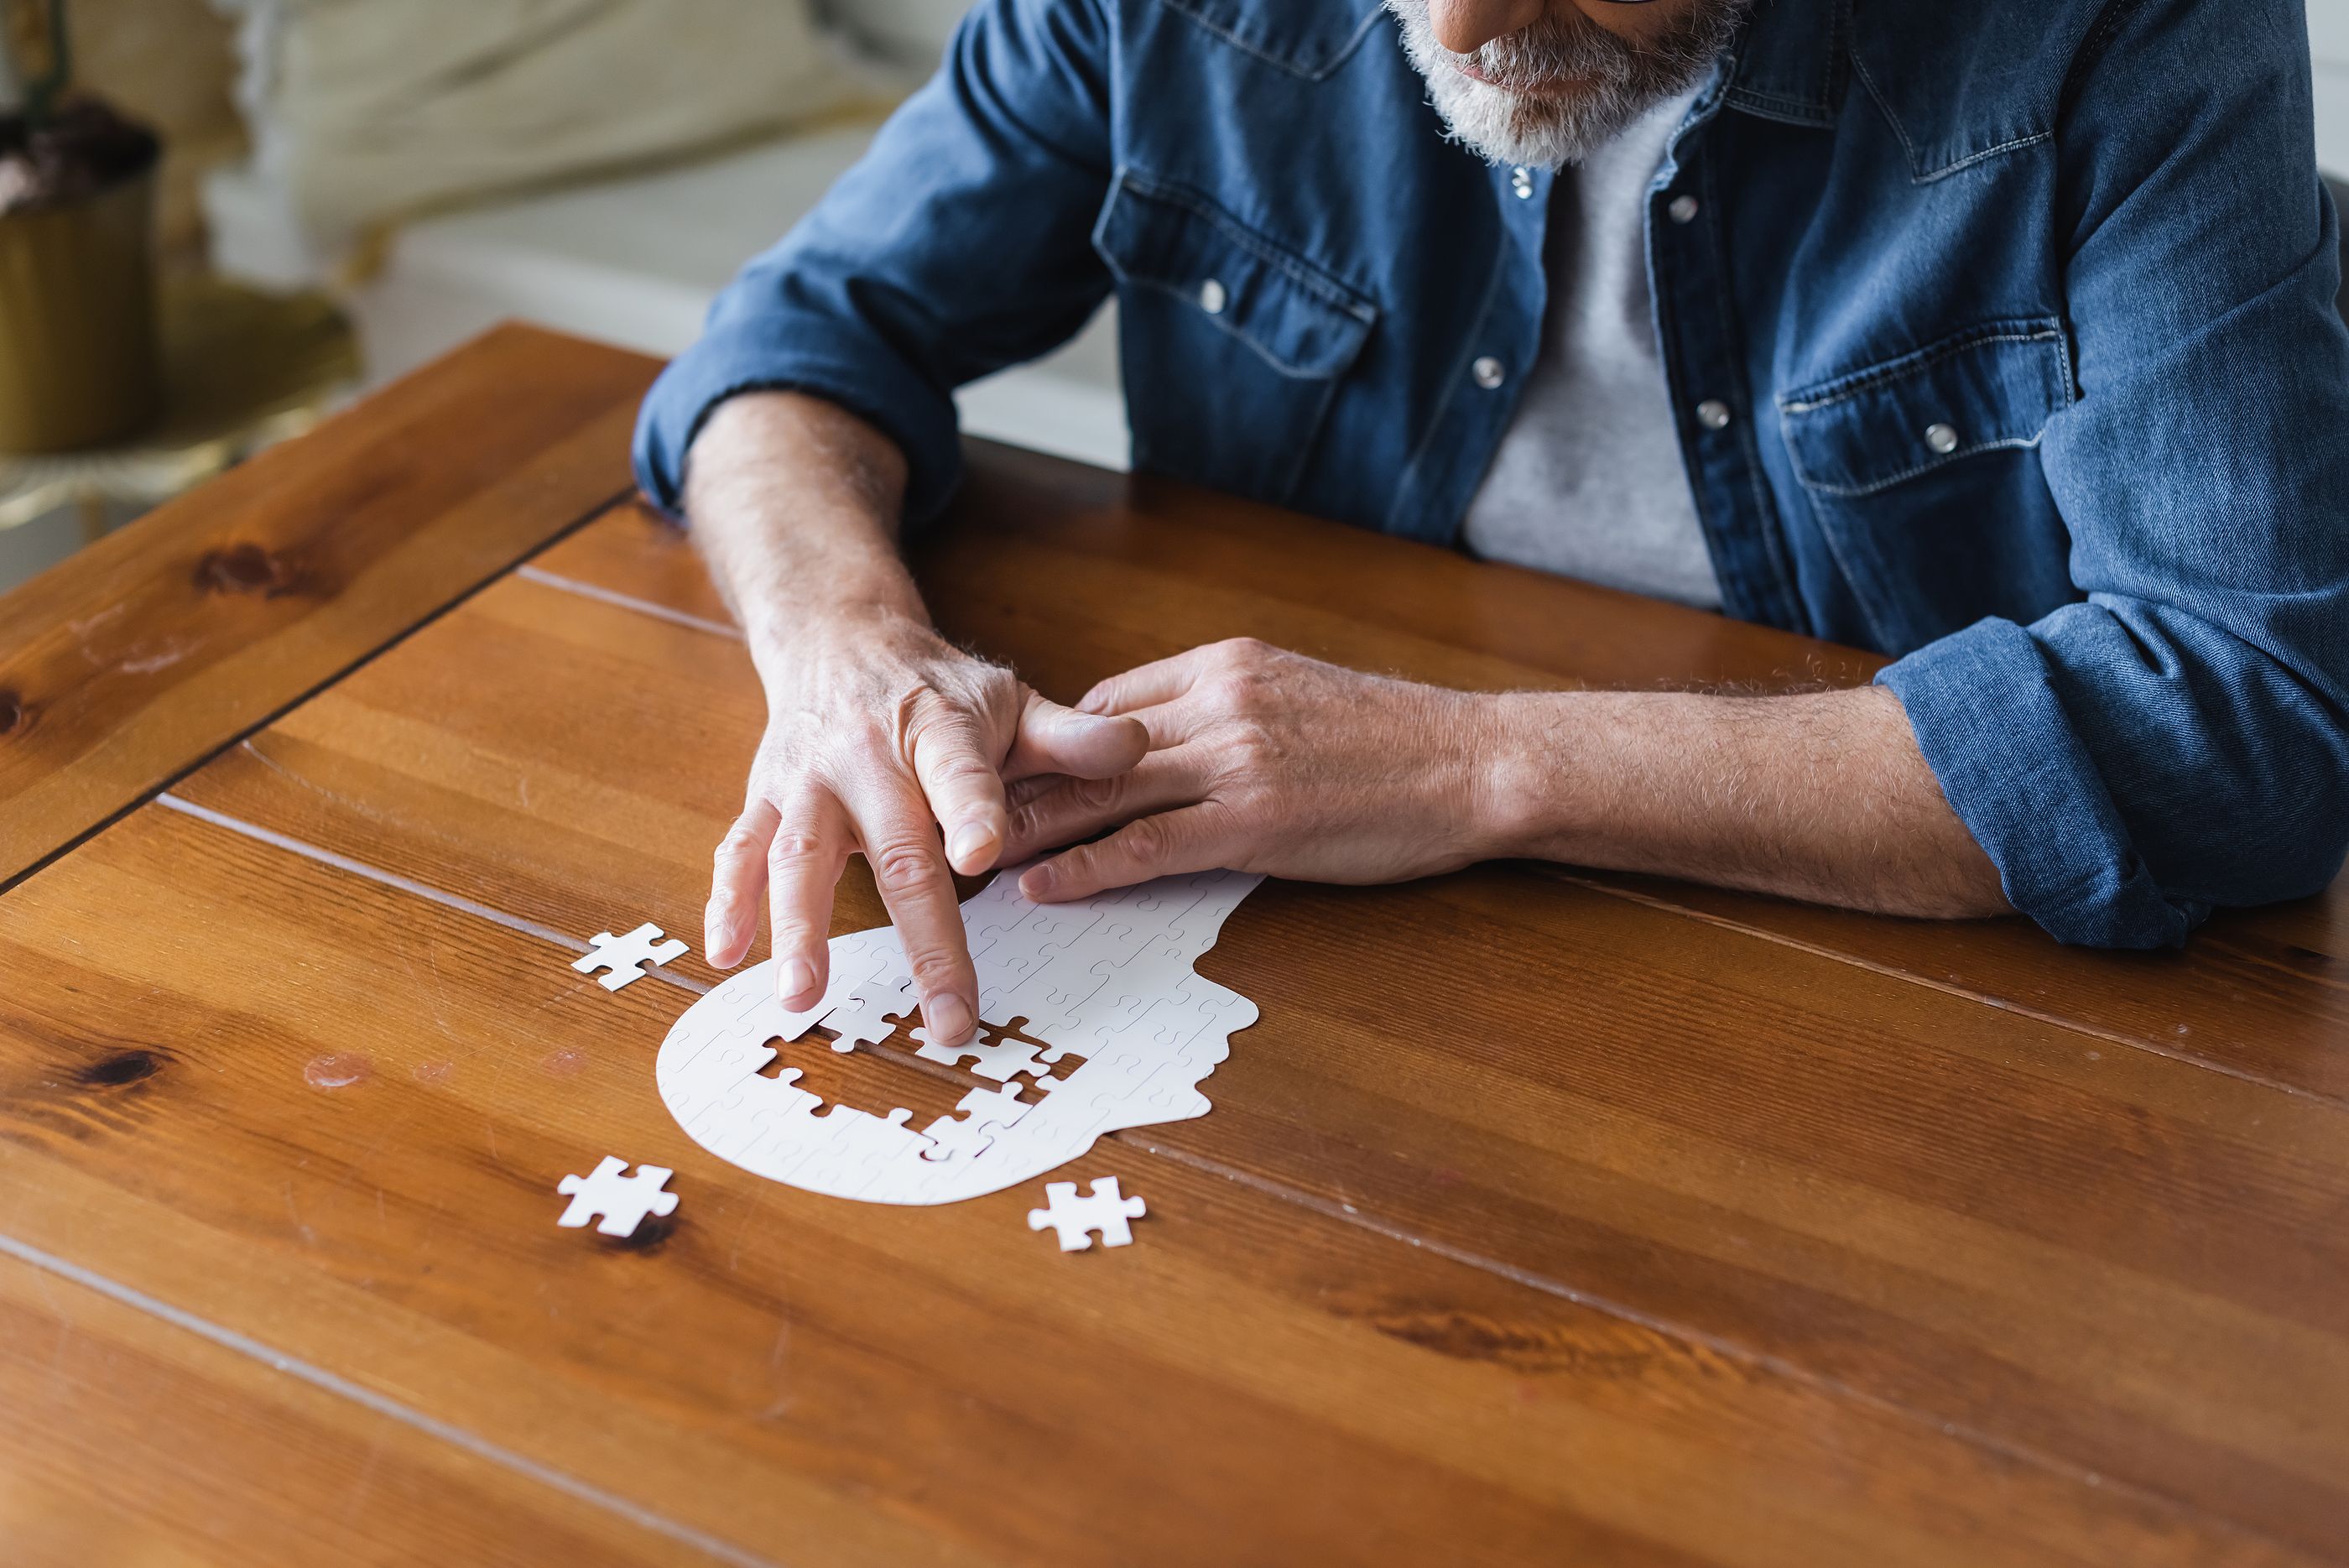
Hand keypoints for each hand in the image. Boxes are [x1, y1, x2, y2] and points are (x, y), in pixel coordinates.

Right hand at [706, 610, 1148, 1044]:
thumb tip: (1138, 747)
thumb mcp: (1008, 698)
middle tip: (946, 1014)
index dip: (972, 812)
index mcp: (937, 731)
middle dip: (922, 938)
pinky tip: (724, 953)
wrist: (839, 639)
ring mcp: (808, 782)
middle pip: (895, 851)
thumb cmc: (937, 690)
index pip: (958, 773)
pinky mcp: (765, 799)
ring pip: (800, 857)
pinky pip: (740, 850)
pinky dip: (728, 900)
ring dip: (798, 929)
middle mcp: (866, 758)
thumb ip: (1070, 736)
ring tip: (802, 997)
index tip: (983, 858)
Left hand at [1001, 638, 1514, 900]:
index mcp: (1224, 665)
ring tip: (971, 861)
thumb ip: (1225, 712)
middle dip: (1015, 785)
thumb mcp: (1297, 696)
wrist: (1475, 763)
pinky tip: (1043, 888)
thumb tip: (1163, 746)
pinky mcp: (1255, 819)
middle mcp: (1218, 701)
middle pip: (1086, 746)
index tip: (1003, 781)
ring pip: (1103, 793)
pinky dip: (1086, 868)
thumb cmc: (1395, 743)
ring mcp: (1234, 759)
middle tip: (951, 821)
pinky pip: (1148, 845)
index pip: (1106, 704)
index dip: (1049, 748)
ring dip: (1030, 829)